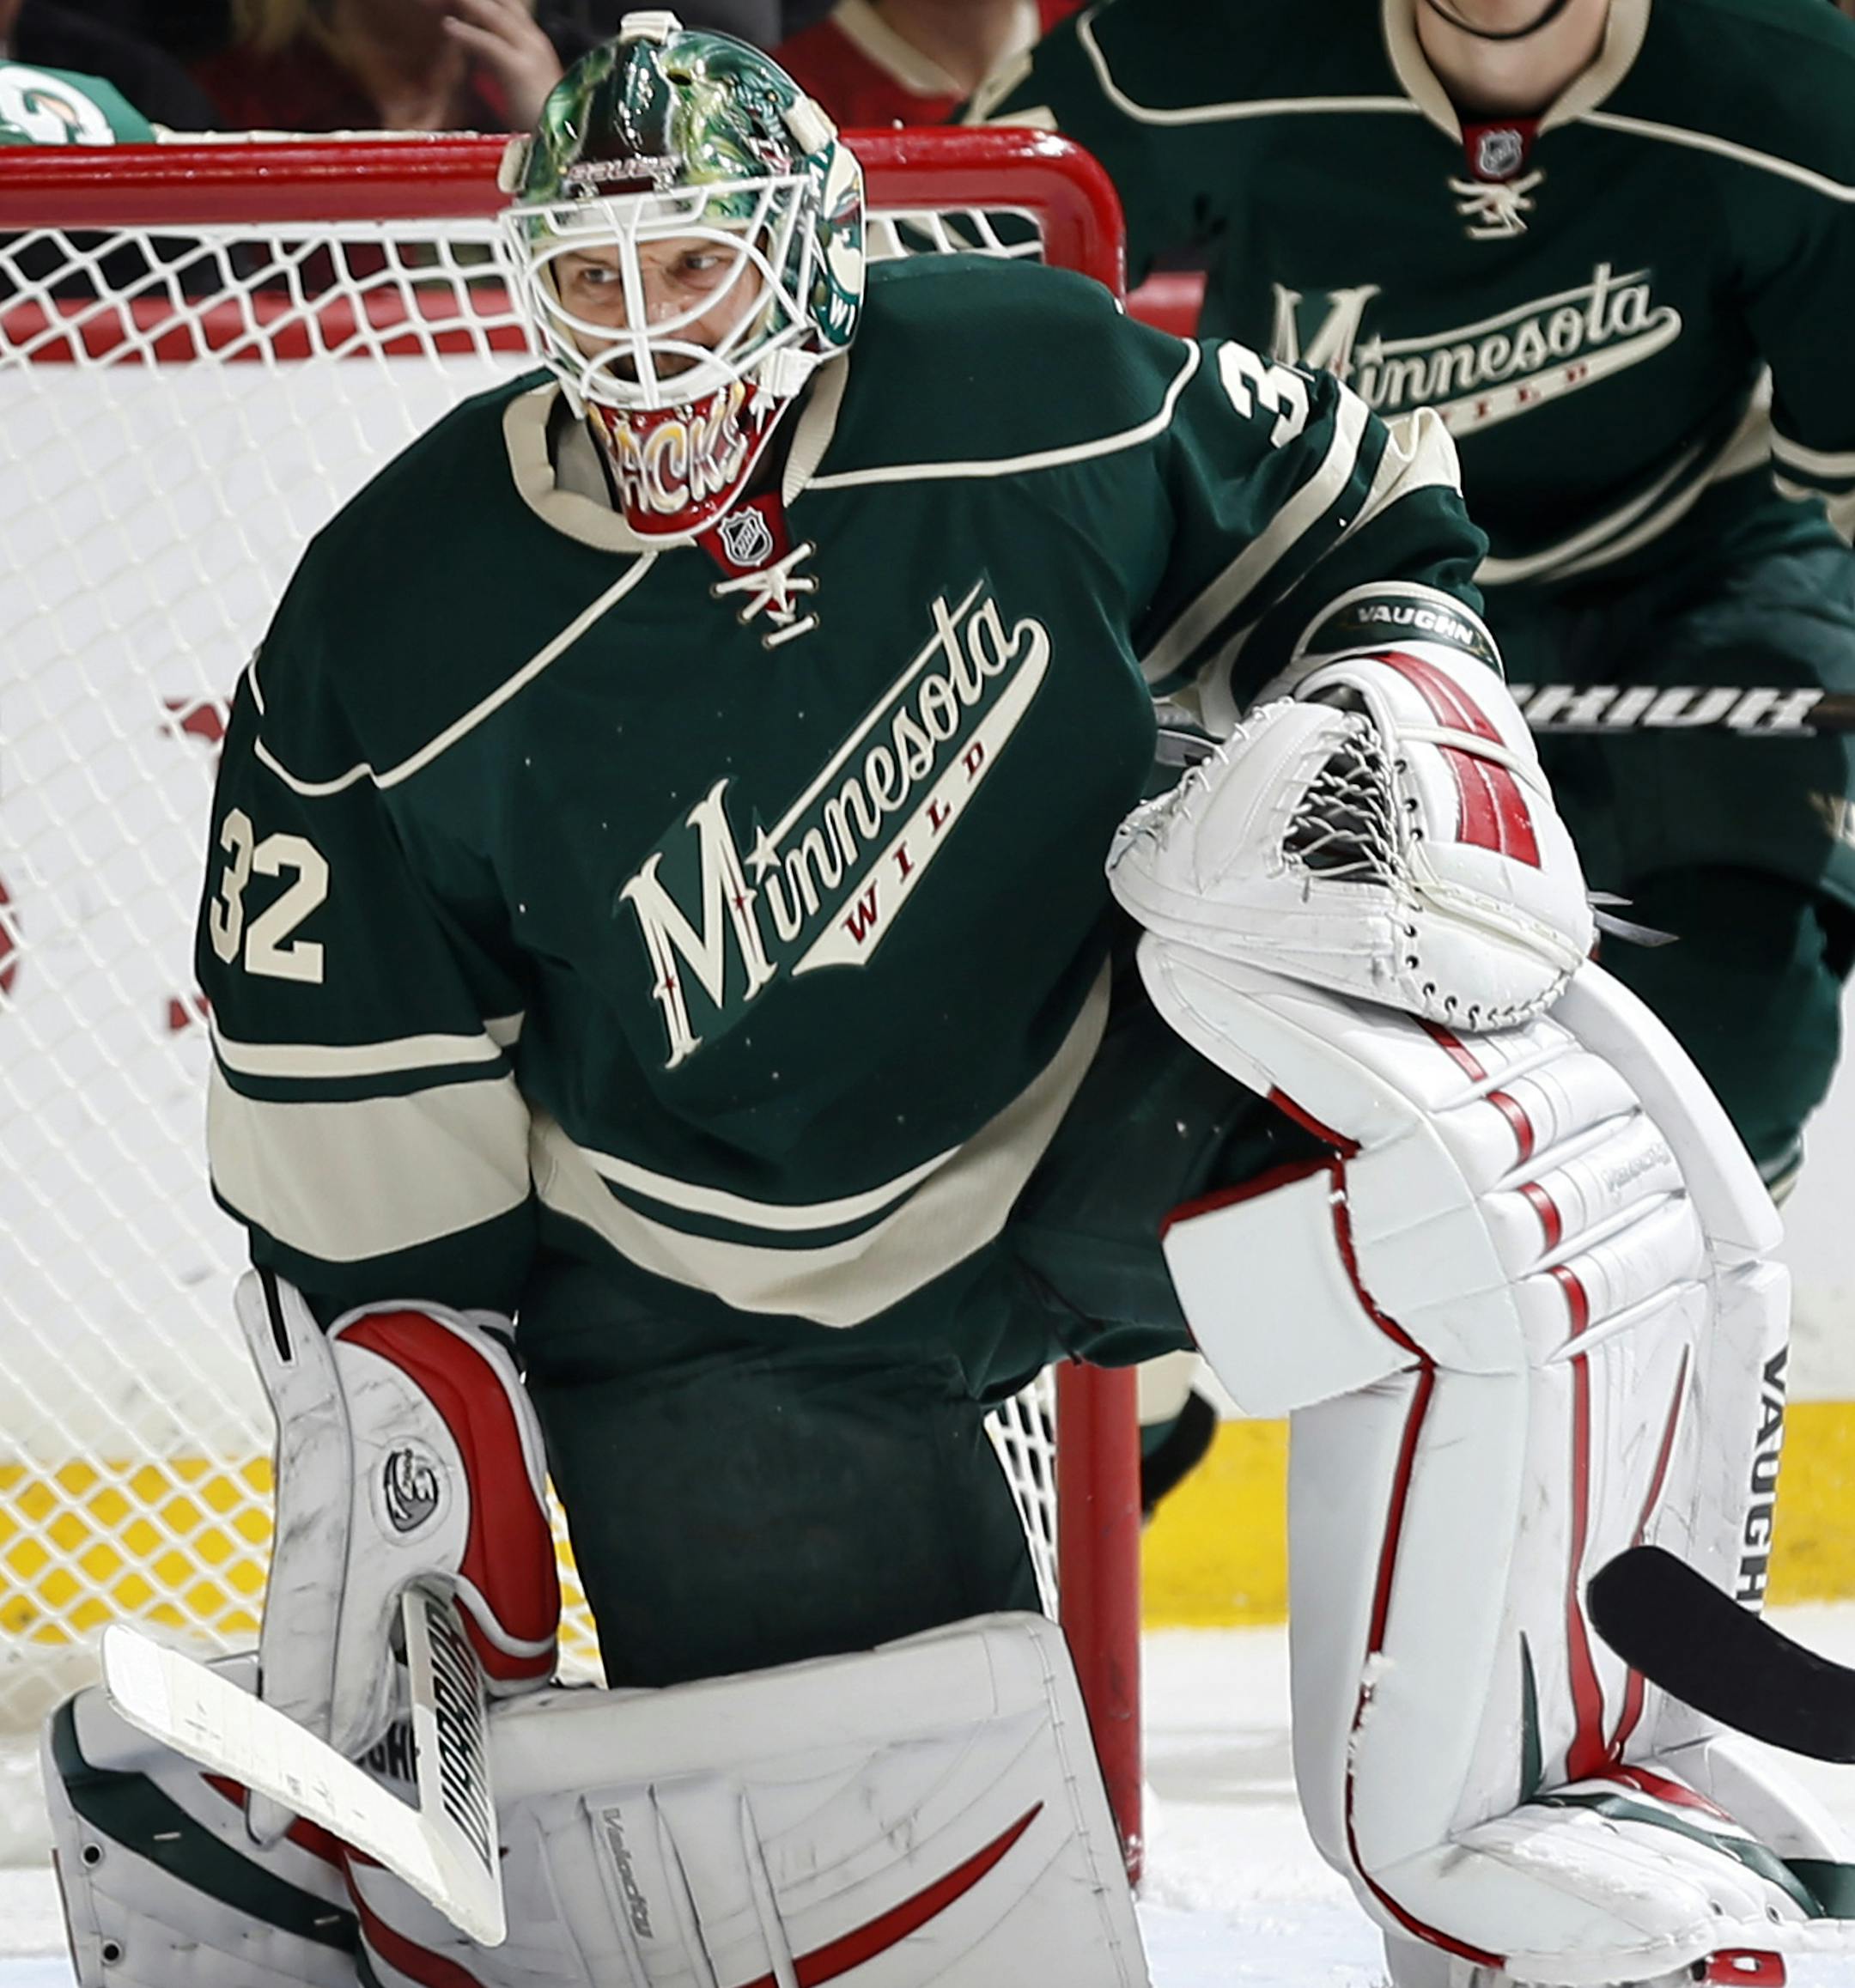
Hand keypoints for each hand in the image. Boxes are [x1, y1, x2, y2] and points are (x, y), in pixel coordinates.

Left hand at [434, 0, 563, 129]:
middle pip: (503, 3)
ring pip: (494, 15)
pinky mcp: (519, 69)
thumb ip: (502, 63)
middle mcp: (535, 42)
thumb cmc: (540, 121)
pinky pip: (488, 43)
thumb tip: (479, 53)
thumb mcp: (521, 83)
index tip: (466, 1)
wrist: (562, 142)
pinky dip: (466, 33)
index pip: (510, 7)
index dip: (490, 2)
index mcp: (537, 44)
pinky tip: (448, 26)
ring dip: (469, 3)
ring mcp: (530, 53)